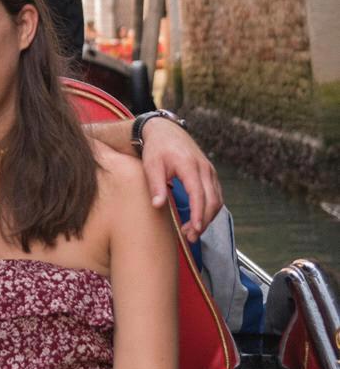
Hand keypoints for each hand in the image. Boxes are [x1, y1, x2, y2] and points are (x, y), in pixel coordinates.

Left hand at [141, 117, 222, 237]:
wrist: (165, 131)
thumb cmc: (156, 149)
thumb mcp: (151, 165)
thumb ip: (156, 185)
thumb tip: (158, 206)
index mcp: (190, 165)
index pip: (198, 194)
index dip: (198, 213)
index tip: (195, 229)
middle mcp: (204, 168)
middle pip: (212, 200)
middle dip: (204, 221)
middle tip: (190, 237)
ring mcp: (210, 171)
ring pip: (217, 200)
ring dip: (208, 218)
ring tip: (192, 232)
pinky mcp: (210, 174)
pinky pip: (216, 195)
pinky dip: (210, 209)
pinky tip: (198, 220)